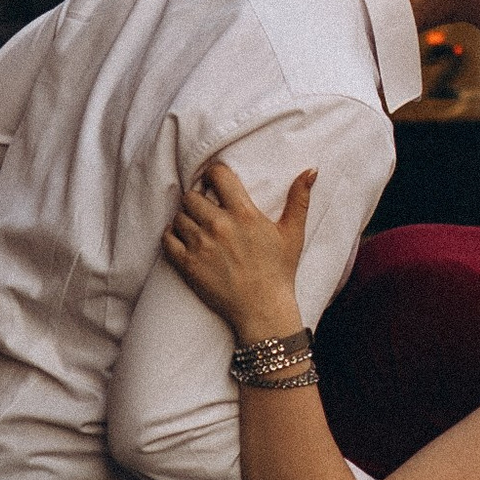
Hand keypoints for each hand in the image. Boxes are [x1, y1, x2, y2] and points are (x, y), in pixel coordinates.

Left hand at [163, 157, 315, 340]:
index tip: (215, 184)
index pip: (217, 175)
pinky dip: (172, 236)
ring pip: (179, 216)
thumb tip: (312, 170)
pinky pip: (167, 238)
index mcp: (244, 213)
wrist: (263, 309)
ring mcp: (201, 245)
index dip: (214, 175)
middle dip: (198, 200)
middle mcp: (219, 225)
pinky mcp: (188, 264)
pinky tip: (183, 239)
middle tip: (206, 210)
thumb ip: (300, 198)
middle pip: (191, 196)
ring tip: (197, 228)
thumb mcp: (293, 233)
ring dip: (186, 219)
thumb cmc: (280, 271)